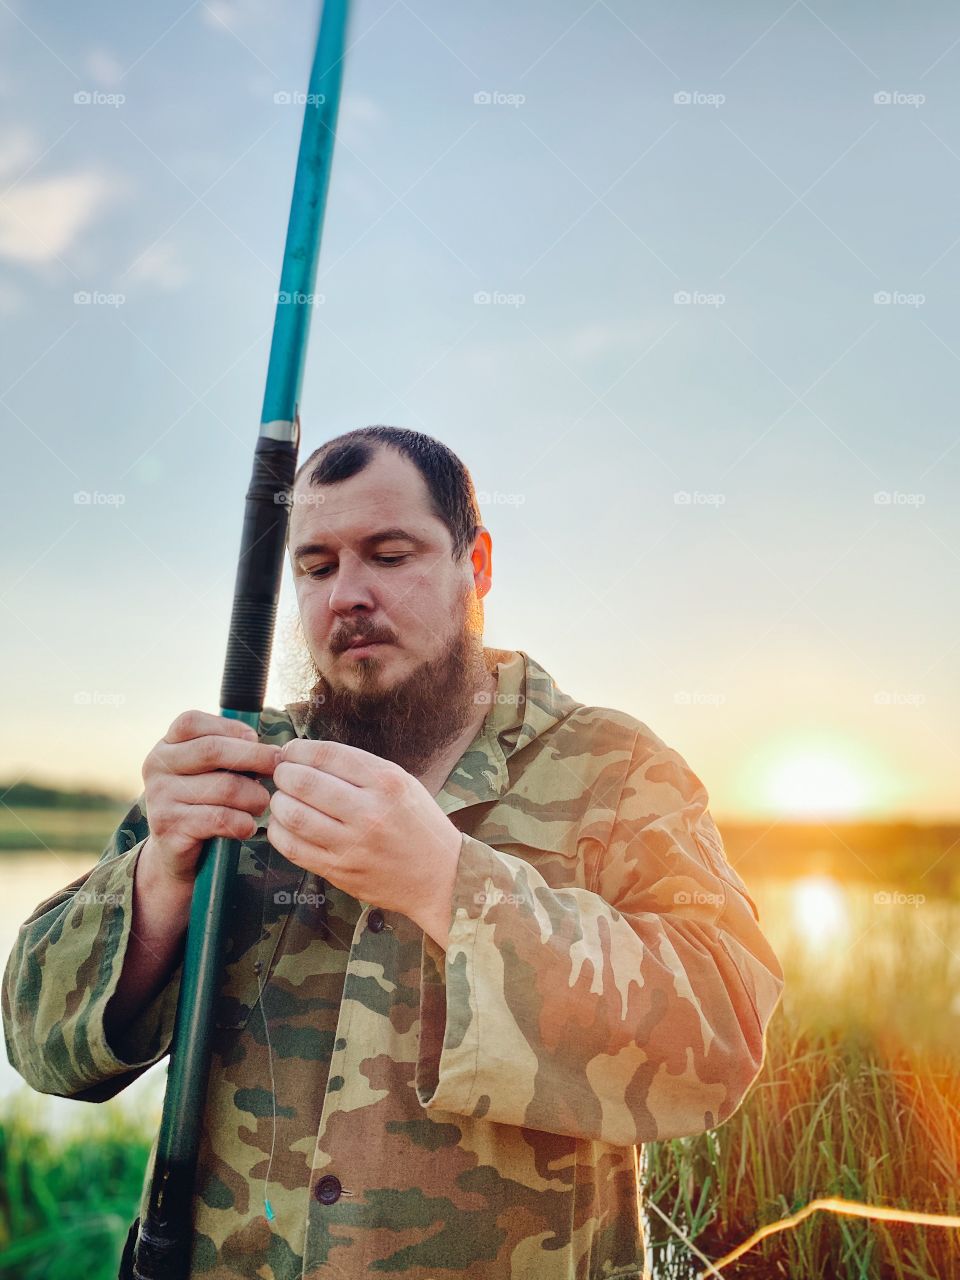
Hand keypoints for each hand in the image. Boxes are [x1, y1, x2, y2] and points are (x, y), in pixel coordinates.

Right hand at [141, 710, 280, 885]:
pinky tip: (247, 827)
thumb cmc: (202, 803)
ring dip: (255, 796)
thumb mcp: (209, 772)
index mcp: (165, 747)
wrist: (174, 852)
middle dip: (254, 756)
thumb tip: (272, 750)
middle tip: (277, 767)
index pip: (191, 722)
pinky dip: (243, 823)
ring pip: (225, 787)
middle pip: (212, 750)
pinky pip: (220, 819)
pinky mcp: (169, 828)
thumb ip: (230, 754)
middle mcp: (156, 767)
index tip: (255, 738)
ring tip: (261, 804)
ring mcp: (159, 797)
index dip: (229, 726)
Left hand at [269, 740, 462, 947]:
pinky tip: (286, 824)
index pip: (327, 755)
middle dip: (284, 773)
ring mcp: (352, 845)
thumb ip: (359, 768)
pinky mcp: (338, 870)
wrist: (440, 877)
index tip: (291, 751)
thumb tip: (307, 755)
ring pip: (291, 815)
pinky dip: (279, 831)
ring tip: (284, 799)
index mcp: (386, 782)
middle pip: (303, 782)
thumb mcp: (402, 782)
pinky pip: (292, 847)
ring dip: (279, 802)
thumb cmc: (418, 824)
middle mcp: (368, 812)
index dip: (298, 749)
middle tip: (283, 774)